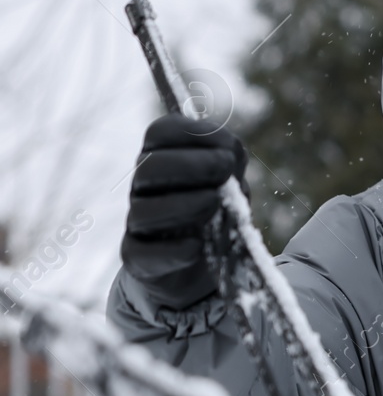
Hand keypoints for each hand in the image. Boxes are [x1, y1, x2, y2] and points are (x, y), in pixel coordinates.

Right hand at [121, 114, 248, 310]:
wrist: (205, 262)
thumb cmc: (218, 209)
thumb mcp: (231, 179)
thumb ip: (231, 159)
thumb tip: (229, 154)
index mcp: (162, 158)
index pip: (161, 133)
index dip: (194, 134)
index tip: (229, 150)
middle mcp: (143, 186)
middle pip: (149, 167)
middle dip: (193, 165)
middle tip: (225, 171)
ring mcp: (138, 223)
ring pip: (145, 210)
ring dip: (186, 204)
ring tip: (216, 205)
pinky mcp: (139, 258)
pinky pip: (146, 253)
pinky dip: (175, 249)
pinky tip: (197, 245)